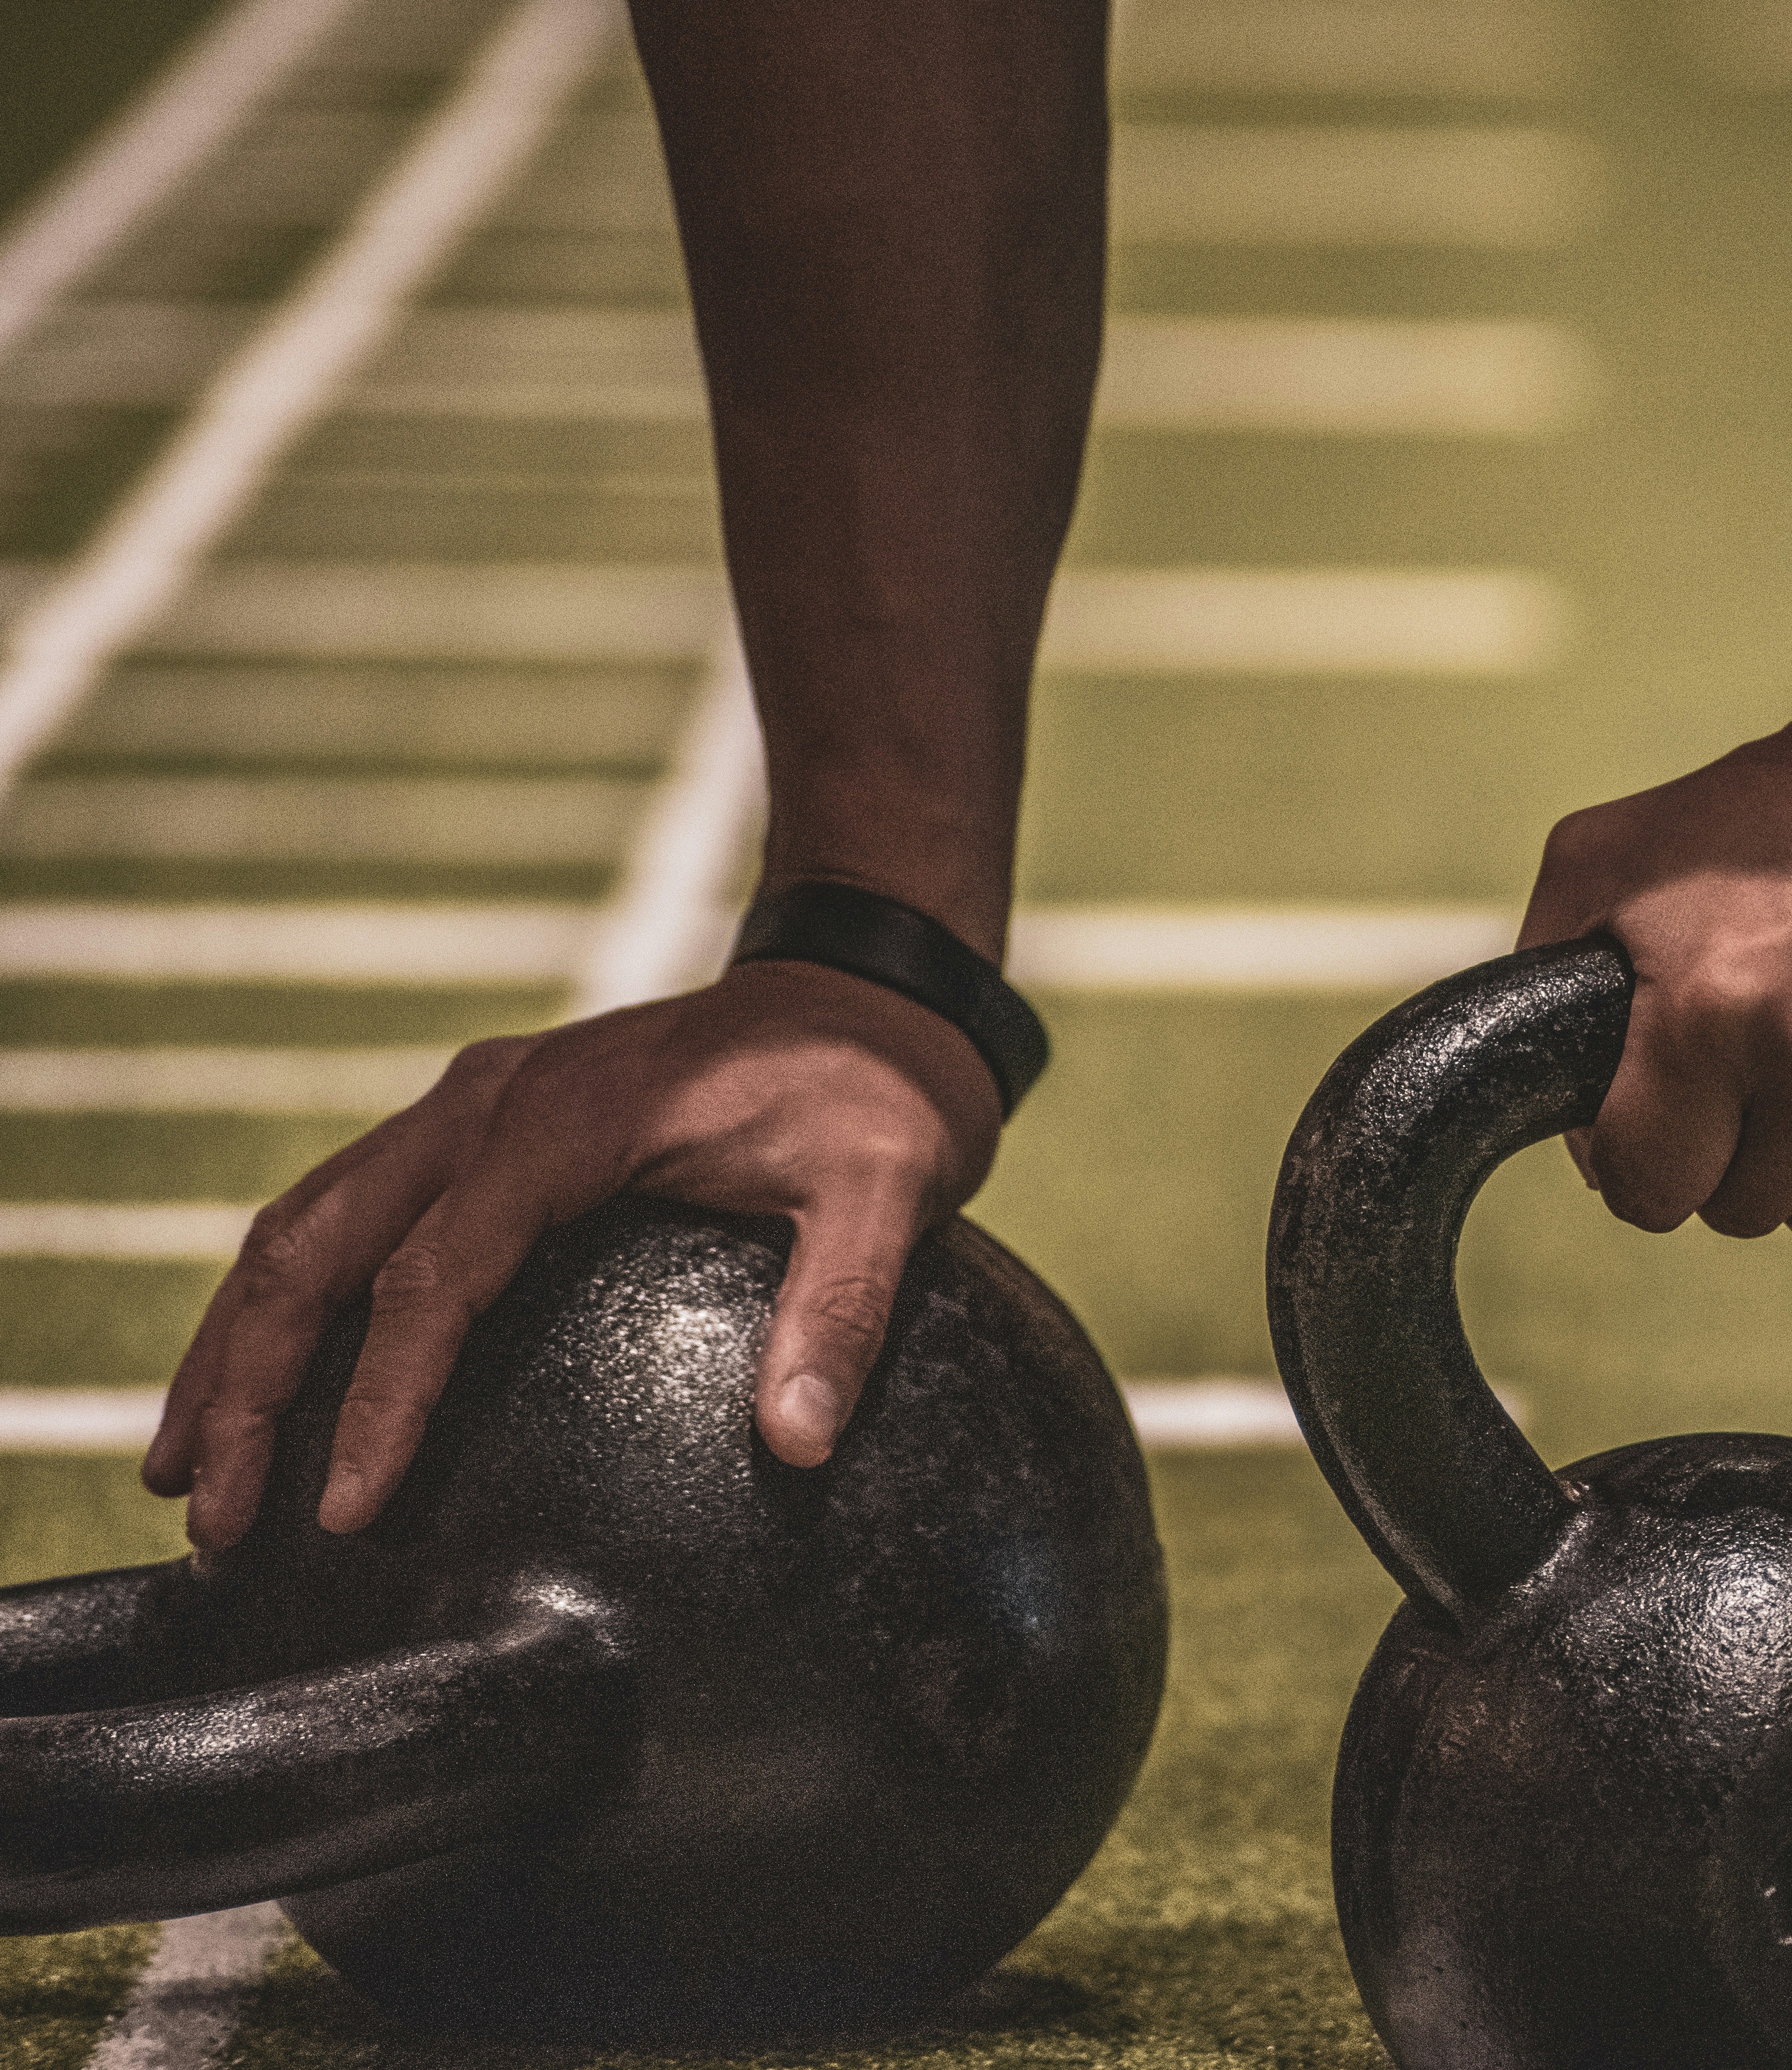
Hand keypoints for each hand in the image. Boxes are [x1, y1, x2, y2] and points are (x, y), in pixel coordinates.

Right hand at [142, 962, 1003, 1546]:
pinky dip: (285, 1298)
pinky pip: (347, 1213)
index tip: (347, 1507)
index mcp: (567, 1120)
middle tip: (215, 1516)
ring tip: (188, 1473)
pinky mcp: (476, 1127)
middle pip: (321, 1245)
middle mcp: (489, 1102)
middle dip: (248, 1381)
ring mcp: (470, 1108)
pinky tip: (258, 1386)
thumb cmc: (876, 1092)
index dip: (383, 1394)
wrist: (867, 988)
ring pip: (304, 1224)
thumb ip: (845, 1309)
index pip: (438, 1273)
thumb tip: (804, 1442)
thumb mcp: (891, 1188)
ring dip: (237, 1344)